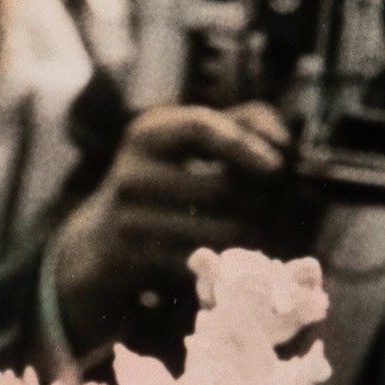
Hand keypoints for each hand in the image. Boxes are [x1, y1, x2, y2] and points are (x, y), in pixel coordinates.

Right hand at [48, 103, 311, 352]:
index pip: (200, 128)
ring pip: (221, 228)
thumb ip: (241, 124)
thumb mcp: (189, 141)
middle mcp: (134, 173)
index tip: (276, 164)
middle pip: (221, 186)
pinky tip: (239, 250)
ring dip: (254, 231)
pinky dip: (232, 256)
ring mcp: (132, 220)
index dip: (244, 144)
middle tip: (281, 204)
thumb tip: (281, 139)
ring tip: (265, 226)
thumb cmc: (164, 178)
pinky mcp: (142, 260)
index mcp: (148, 134)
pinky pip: (207, 259)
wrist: (102, 239)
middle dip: (261, 198)